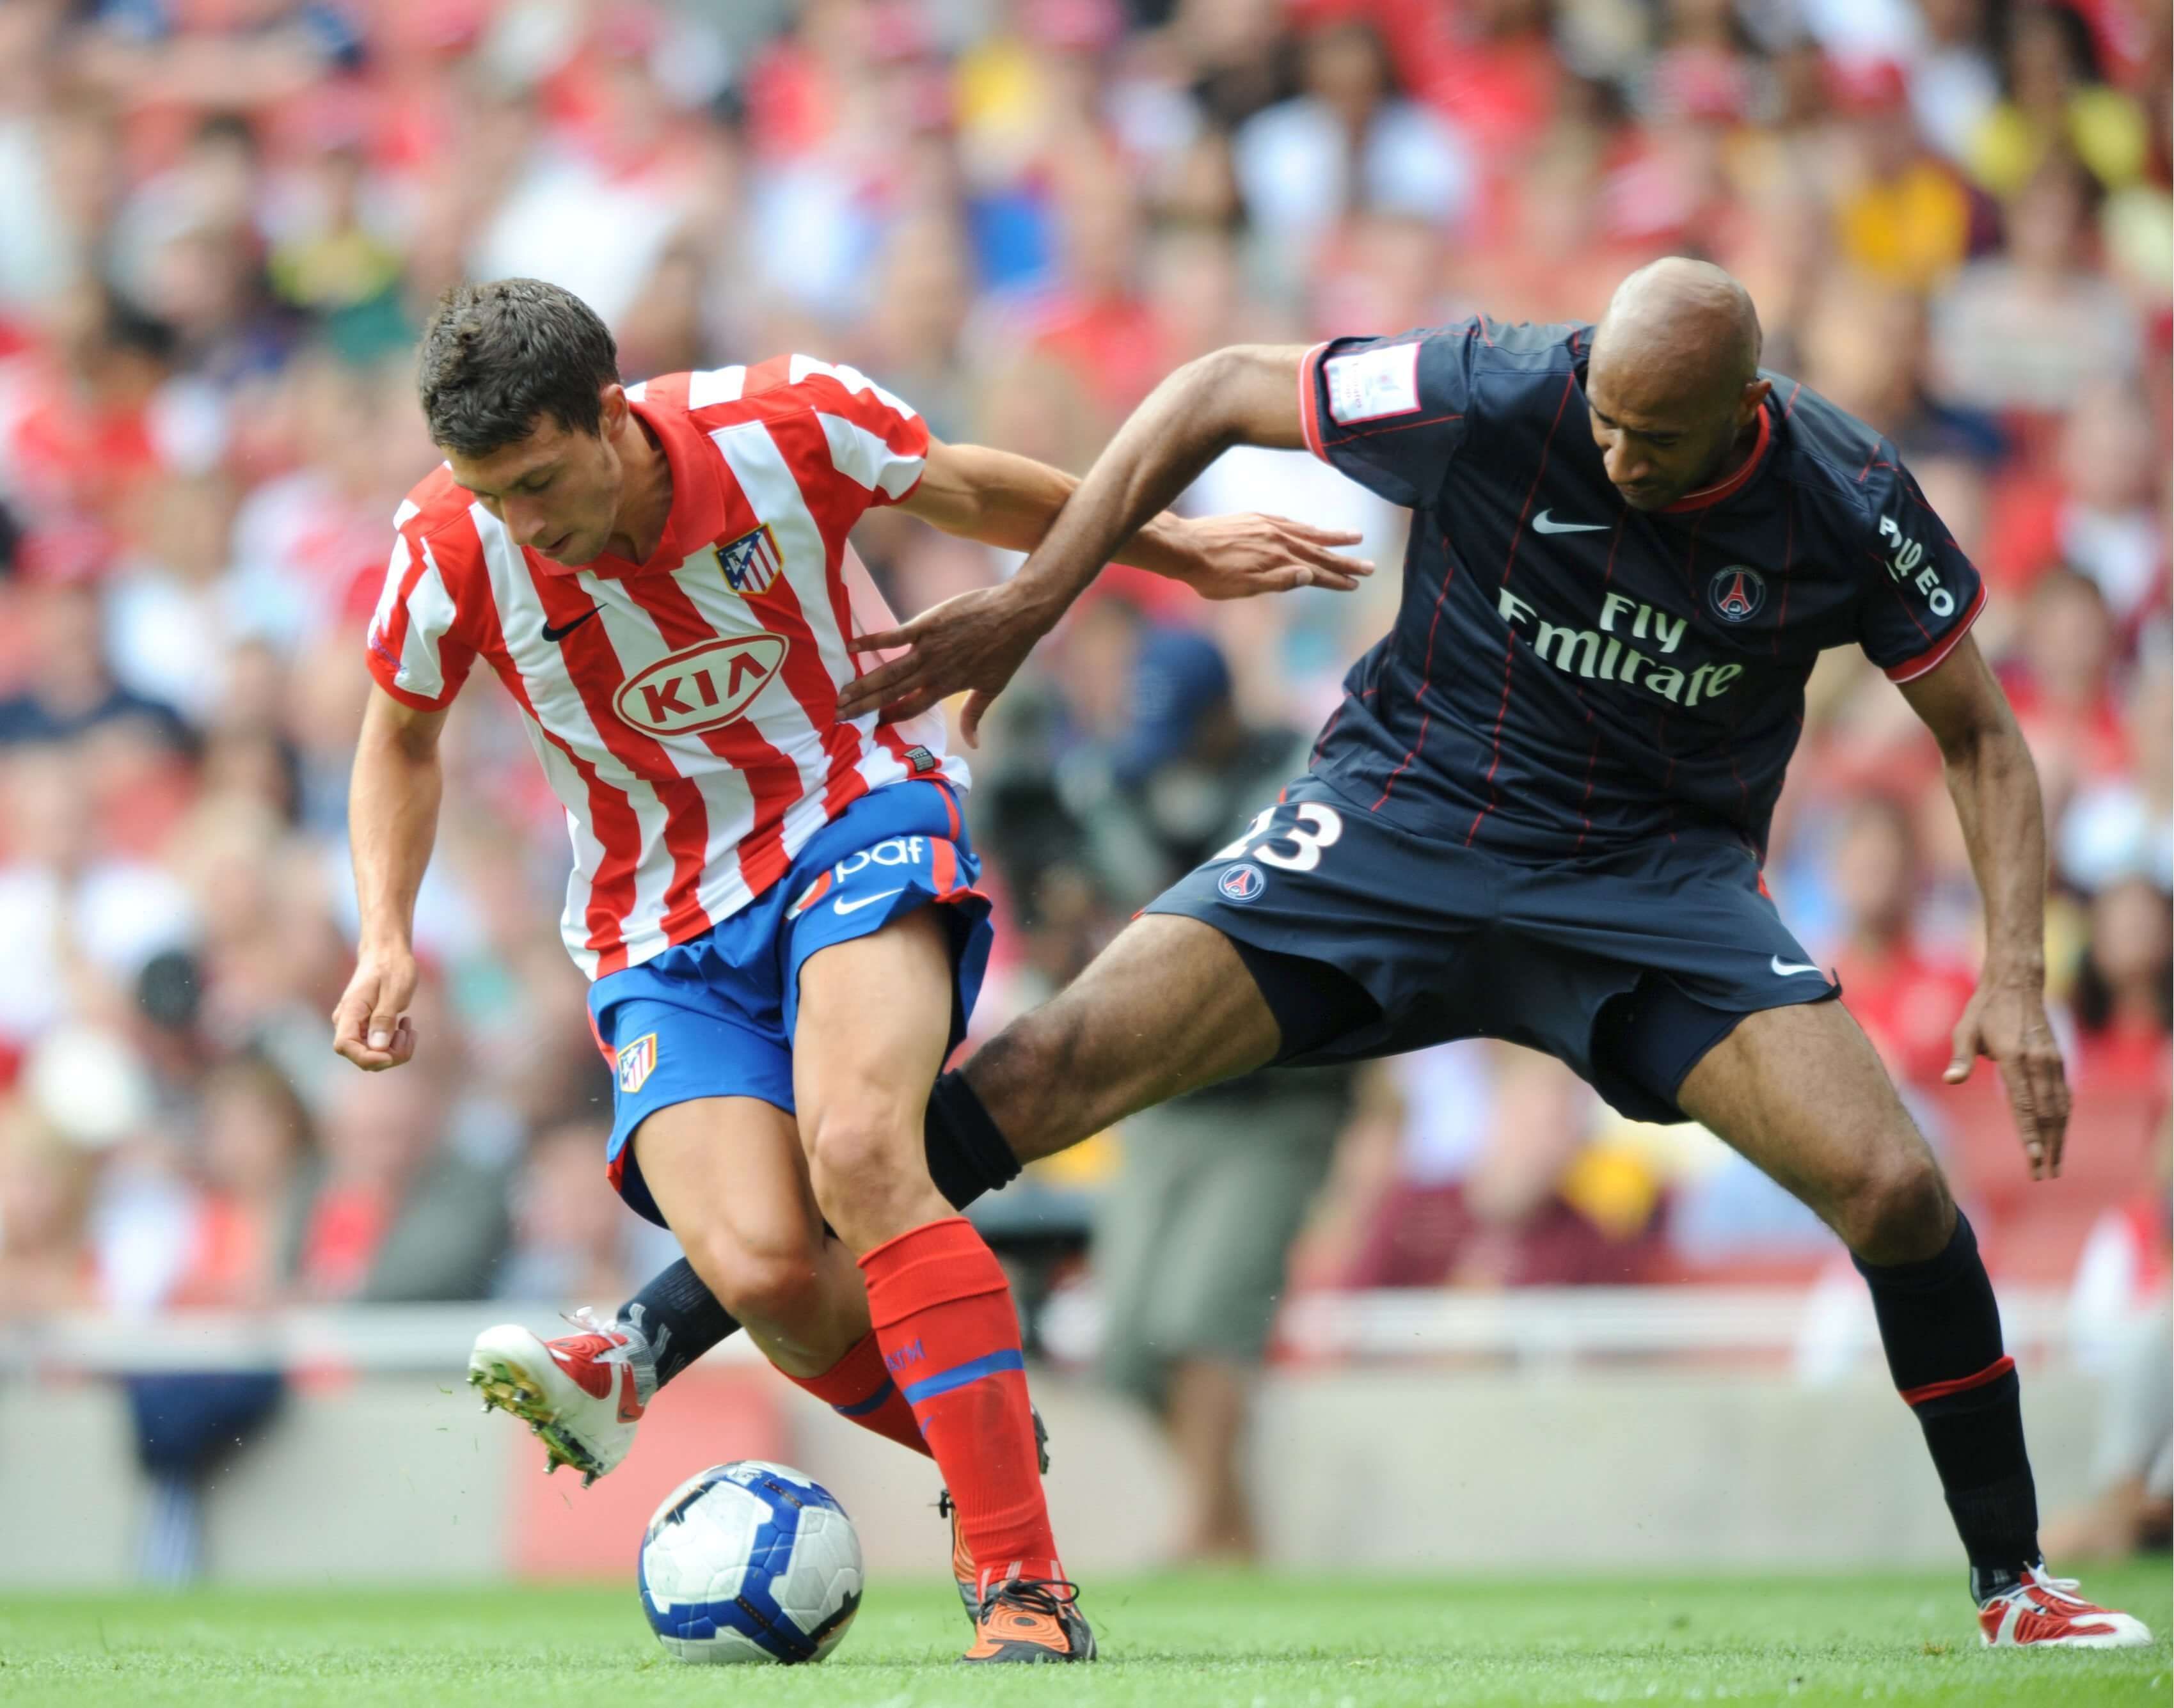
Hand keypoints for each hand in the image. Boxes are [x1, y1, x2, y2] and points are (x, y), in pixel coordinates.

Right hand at [332, 942, 419, 1070]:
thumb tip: (378, 1047)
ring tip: (408, 1026)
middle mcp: (347, 1022)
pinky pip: (378, 1047)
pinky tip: (405, 1026)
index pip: (346, 1047)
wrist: (386, 953)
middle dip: (390, 1054)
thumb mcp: (394, 991)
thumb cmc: (391, 967)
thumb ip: (384, 1019)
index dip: (368, 1057)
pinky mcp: (365, 1027)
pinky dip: (395, 1043)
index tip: (392, 1054)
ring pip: (373, 1055)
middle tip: (409, 1032)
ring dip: (396, 1048)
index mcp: (350, 1012)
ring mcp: (355, 1026)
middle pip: (362, 1056)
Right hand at [838, 582, 1053, 747]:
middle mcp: (933, 672)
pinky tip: (851, 647)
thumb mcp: (994, 687)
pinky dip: (872, 641)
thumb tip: (973, 745)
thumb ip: (975, 714)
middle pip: (892, 694)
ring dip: (863, 684)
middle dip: (864, 706)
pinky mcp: (927, 625)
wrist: (1017, 614)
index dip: (889, 718)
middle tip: (837, 714)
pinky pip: (894, 636)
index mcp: (947, 687)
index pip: (911, 709)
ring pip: (888, 671)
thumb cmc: (1008, 650)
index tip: (868, 727)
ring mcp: (928, 648)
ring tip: (840, 693)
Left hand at [1168, 513, 1372, 599]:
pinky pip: (1290, 522)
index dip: (1337, 579)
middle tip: (1371, 566)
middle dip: (1346, 561)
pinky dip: (1306, 527)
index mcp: (1278, 561)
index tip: (1356, 583)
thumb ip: (1279, 581)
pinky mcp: (1256, 518)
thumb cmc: (1210, 575)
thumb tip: (1309, 576)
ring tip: (1356, 537)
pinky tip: (1312, 528)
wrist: (1183, 547)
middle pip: (1319, 552)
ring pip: (1308, 532)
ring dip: (1333, 537)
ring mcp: (1268, 527)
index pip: (1316, 572)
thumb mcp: (1244, 587)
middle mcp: (1278, 541)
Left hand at [1944, 976, 2068, 1179]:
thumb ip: (1961, 1057)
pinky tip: (2060, 1136)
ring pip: (2060, 1107)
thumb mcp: (1965, 1029)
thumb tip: (1951, 1080)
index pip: (2025, 1104)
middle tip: (2044, 1175)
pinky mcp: (2058, 1060)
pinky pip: (2064, 1095)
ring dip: (2059, 1138)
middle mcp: (2039, 1062)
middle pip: (2047, 1113)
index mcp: (2015, 1058)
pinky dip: (2063, 1118)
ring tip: (2054, 1165)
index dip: (2030, 1133)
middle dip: (2047, 1147)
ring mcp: (2052, 1061)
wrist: (2017, 984)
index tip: (2034, 1158)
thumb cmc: (1984, 1009)